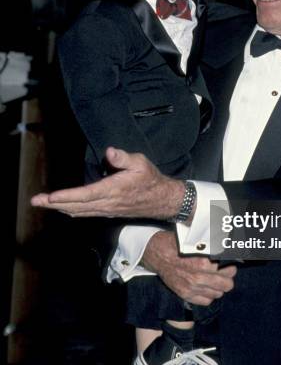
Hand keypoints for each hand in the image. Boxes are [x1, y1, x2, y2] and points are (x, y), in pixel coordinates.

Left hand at [30, 147, 183, 218]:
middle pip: (76, 206)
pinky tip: (64, 208)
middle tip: (35, 201)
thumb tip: (109, 151)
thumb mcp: (141, 163)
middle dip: (54, 204)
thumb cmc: (150, 179)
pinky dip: (71, 210)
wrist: (162, 199)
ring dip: (59, 208)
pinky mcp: (108, 211)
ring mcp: (107, 209)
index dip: (67, 196)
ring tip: (43, 204)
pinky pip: (85, 213)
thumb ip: (124, 158)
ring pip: (79, 211)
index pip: (85, 195)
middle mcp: (107, 203)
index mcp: (113, 190)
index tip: (51, 196)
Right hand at [143, 232, 236, 305]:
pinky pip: (206, 301)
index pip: (229, 269)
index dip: (231, 265)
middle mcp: (199, 277)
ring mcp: (192, 288)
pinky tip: (207, 286)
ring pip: (218, 294)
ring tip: (216, 279)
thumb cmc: (177, 244)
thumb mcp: (197, 240)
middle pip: (227, 284)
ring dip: (219, 286)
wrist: (158, 253)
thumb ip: (213, 247)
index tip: (230, 263)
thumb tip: (228, 248)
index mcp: (204, 262)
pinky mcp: (185, 294)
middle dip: (228, 277)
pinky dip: (209, 295)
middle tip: (226, 271)